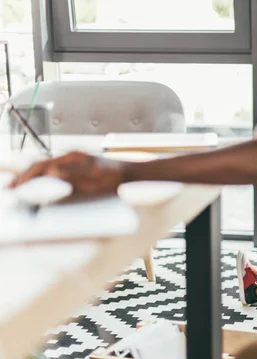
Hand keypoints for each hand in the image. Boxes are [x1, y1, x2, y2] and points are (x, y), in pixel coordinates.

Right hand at [9, 151, 125, 196]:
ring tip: (20, 190)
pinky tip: (41, 188)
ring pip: (47, 170)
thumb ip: (72, 174)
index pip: (41, 166)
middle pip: (40, 166)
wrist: (130, 174)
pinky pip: (56, 175)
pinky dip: (44, 180)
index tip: (14, 188)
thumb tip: (50, 172)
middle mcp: (70, 158)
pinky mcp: (79, 170)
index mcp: (71, 158)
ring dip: (32, 179)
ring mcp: (74, 164)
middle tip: (10, 189)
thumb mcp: (94, 177)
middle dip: (23, 177)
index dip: (26, 177)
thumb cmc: (115, 176)